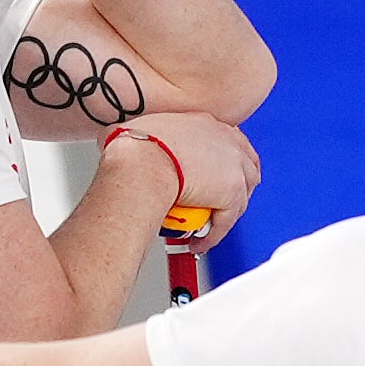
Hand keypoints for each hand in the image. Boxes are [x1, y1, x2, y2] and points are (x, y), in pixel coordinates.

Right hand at [111, 113, 260, 242]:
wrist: (140, 163)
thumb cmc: (132, 146)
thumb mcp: (135, 129)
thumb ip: (138, 134)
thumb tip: (119, 137)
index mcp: (204, 123)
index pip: (227, 140)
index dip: (224, 159)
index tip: (215, 173)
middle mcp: (225, 141)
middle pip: (245, 165)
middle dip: (235, 185)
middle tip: (216, 202)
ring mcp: (233, 167)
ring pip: (241, 195)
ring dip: (225, 212)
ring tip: (206, 224)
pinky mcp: (232, 193)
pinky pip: (226, 221)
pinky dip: (213, 235)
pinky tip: (199, 242)